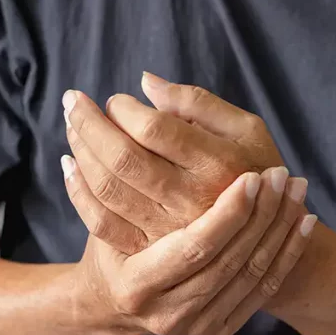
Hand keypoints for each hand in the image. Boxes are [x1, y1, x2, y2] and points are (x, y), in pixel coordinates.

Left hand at [63, 73, 290, 253]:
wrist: (265, 242)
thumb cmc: (254, 170)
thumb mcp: (247, 129)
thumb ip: (198, 102)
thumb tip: (146, 82)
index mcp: (219, 164)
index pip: (154, 129)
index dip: (124, 109)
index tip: (115, 100)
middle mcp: (192, 201)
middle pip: (123, 159)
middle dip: (89, 124)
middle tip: (72, 101)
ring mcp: (169, 231)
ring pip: (107, 189)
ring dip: (80, 152)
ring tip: (71, 127)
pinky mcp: (150, 252)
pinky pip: (101, 223)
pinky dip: (77, 191)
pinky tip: (70, 166)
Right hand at [63, 156, 315, 334]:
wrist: (117, 303)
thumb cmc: (113, 243)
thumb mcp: (108, 206)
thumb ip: (131, 153)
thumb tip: (150, 84)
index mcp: (137, 282)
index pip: (194, 247)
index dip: (227, 213)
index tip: (252, 176)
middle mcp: (167, 312)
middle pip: (230, 260)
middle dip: (261, 215)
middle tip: (281, 173)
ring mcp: (195, 325)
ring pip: (250, 273)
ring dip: (279, 228)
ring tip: (297, 186)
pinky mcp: (218, 330)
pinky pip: (262, 288)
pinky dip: (286, 252)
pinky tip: (304, 218)